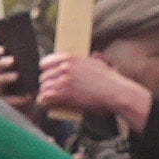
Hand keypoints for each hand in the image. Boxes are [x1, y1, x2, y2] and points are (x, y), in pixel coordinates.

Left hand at [28, 40, 152, 135]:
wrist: (115, 92)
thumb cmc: (110, 80)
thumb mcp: (99, 63)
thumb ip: (91, 59)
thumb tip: (94, 54)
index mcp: (71, 59)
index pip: (46, 62)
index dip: (45, 70)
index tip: (47, 75)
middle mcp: (65, 68)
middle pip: (44, 76)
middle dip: (46, 84)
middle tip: (50, 90)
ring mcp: (63, 81)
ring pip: (44, 87)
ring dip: (45, 93)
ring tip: (47, 98)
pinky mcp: (64, 95)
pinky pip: (45, 98)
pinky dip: (43, 102)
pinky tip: (45, 104)